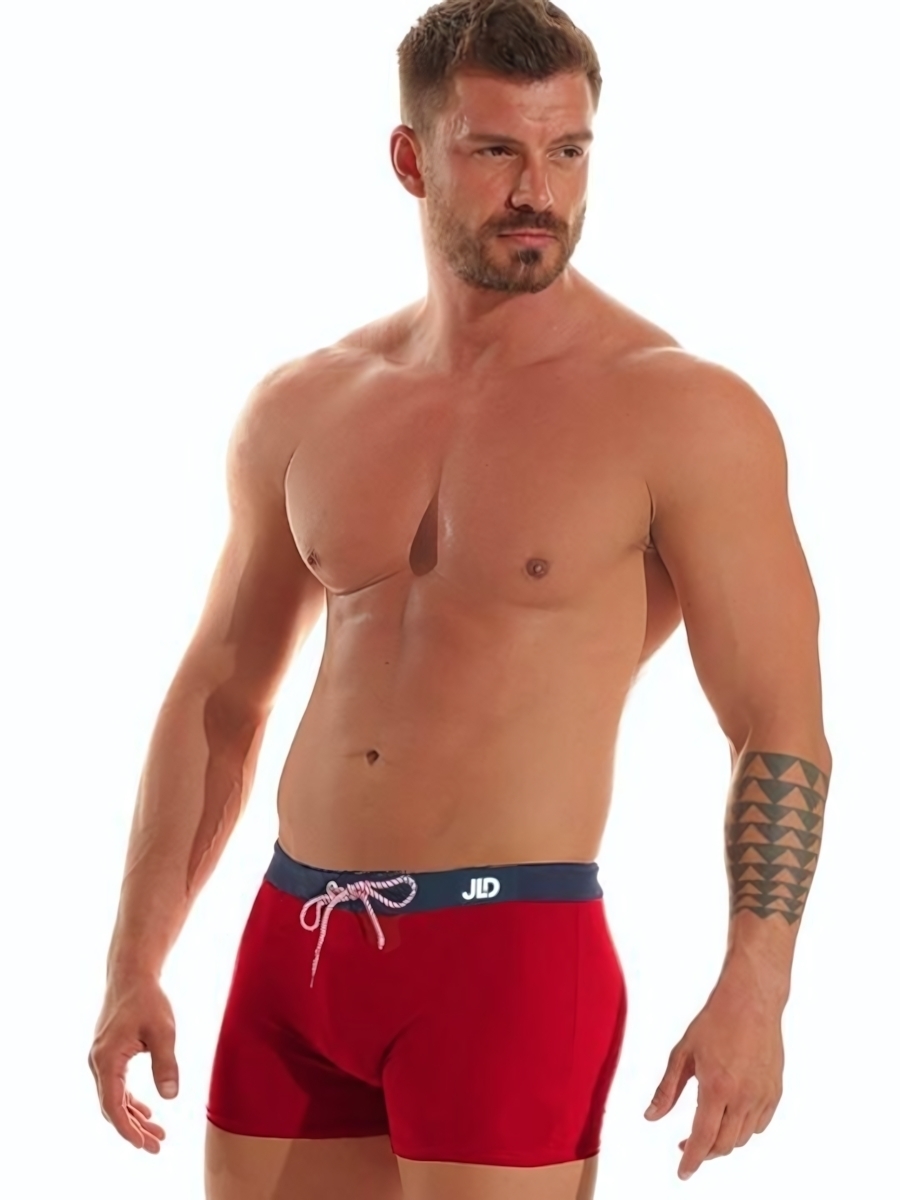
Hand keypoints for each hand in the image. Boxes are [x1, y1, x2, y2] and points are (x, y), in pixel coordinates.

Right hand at [88, 973, 178, 1152]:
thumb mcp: (163, 1031)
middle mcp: (98, 1062)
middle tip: (157, 1146)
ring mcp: (101, 1059)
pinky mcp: (108, 1054)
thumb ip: (165, 1064)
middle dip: (134, 1129)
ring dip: (134, 1116)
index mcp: (106, 1059)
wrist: (132, 974)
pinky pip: (116, 1086)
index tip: (144, 1144)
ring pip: (114, 1098)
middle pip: (112, 1107)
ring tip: (157, 1133)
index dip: (128, 1128)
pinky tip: (146, 1110)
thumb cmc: (148, 999)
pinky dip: (130, 1101)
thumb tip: (170, 1097)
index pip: (113, 1105)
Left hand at [644, 971, 784, 1179]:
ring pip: (742, 1138)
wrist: (752, 1000)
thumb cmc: (714, 1022)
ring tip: (706, 1129)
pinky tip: (730, 1117)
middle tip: (686, 1146)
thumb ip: (666, 1089)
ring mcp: (763, 1096)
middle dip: (704, 1153)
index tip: (682, 1173)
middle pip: (724, 1145)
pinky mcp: (776, 1091)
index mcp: (716, 1088)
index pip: (703, 1139)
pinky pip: (760, 1125)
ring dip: (723, 1142)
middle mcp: (743, 1097)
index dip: (692, 1160)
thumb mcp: (682, 1053)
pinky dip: (743, 1130)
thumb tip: (650, 1117)